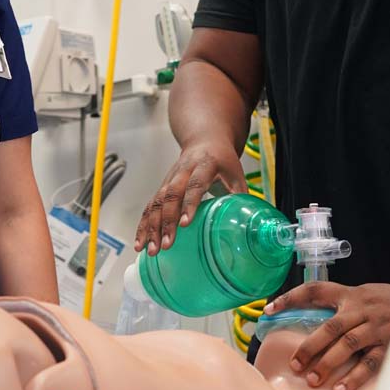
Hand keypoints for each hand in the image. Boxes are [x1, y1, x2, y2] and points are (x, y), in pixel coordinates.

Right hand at [134, 140, 245, 254]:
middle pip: (171, 196)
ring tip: (150, 250)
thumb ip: (240, 197)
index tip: (185, 224)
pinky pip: (150, 207)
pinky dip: (143, 225)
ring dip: (152, 227)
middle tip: (166, 245)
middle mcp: (183, 171)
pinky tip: (141, 242)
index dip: (189, 204)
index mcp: (205, 165)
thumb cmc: (222, 160)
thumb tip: (248, 225)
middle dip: (166, 222)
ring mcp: (169, 179)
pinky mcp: (162, 188)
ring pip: (156, 203)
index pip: (195, 184)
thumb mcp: (236, 174)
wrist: (204, 139)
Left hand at [265, 281, 389, 389]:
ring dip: (329, 364)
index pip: (314, 291)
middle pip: (331, 327)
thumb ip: (336, 306)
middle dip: (310, 347)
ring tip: (313, 380)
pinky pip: (371, 363)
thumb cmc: (383, 301)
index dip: (290, 298)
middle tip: (295, 365)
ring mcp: (376, 328)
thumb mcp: (359, 295)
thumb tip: (303, 324)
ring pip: (348, 346)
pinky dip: (355, 378)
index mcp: (349, 295)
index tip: (268, 310)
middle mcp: (361, 310)